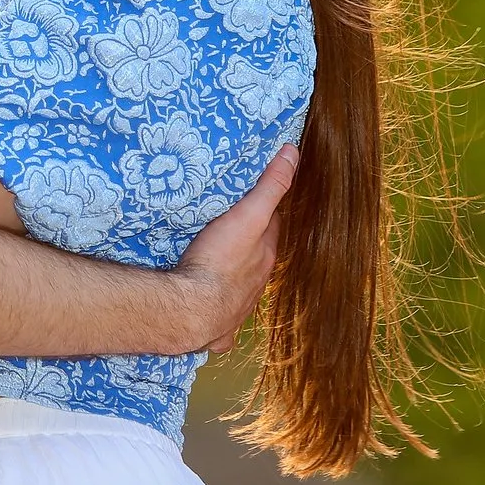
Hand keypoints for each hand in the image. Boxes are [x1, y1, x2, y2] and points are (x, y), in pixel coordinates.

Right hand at [172, 144, 298, 353]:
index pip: (271, 227)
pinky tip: (209, 313)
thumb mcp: (247, 215)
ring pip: (241, 290)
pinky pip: (221, 326)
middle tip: (228, 229)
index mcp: (265, 257)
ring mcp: (238, 310)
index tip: (251, 201)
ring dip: (233, 278)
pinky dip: (219, 319)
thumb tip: (292, 153)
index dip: (263, 212)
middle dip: (248, 245)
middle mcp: (257, 284)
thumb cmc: (218, 260)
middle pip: (257, 257)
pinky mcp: (217, 331)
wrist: (192, 309)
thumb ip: (270, 186)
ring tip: (216, 265)